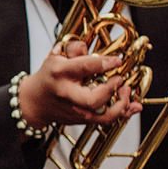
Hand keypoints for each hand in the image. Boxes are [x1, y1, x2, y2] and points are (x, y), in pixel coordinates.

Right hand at [20, 38, 136, 128]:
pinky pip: (106, 120)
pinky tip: (132, 106)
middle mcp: (68, 94)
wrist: (35, 102)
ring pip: (103, 115)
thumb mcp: (56, 55)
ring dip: (121, 105)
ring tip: (126, 91)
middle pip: (93, 99)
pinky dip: (123, 113)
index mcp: (60, 73)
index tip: (117, 61)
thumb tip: (91, 48)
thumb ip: (75, 48)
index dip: (105, 63)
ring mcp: (76, 110)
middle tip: (119, 80)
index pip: (84, 67)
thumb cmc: (48, 77)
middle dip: (111, 90)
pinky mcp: (83, 119)